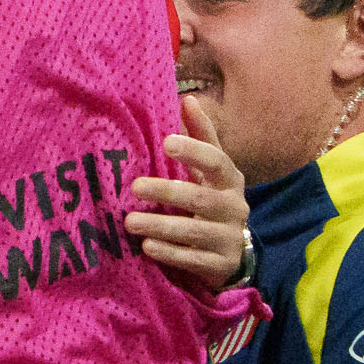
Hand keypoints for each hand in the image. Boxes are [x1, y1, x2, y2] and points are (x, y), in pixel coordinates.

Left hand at [128, 96, 251, 294]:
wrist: (233, 253)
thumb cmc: (213, 201)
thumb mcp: (211, 171)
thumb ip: (201, 138)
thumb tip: (187, 99)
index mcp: (230, 180)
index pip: (217, 162)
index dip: (194, 151)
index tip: (167, 141)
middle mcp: (234, 208)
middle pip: (200, 199)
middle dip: (167, 192)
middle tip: (135, 186)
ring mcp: (229, 238)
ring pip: (195, 232)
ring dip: (161, 226)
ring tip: (130, 222)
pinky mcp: (221, 265)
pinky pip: (195, 260)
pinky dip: (171, 254)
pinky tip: (147, 248)